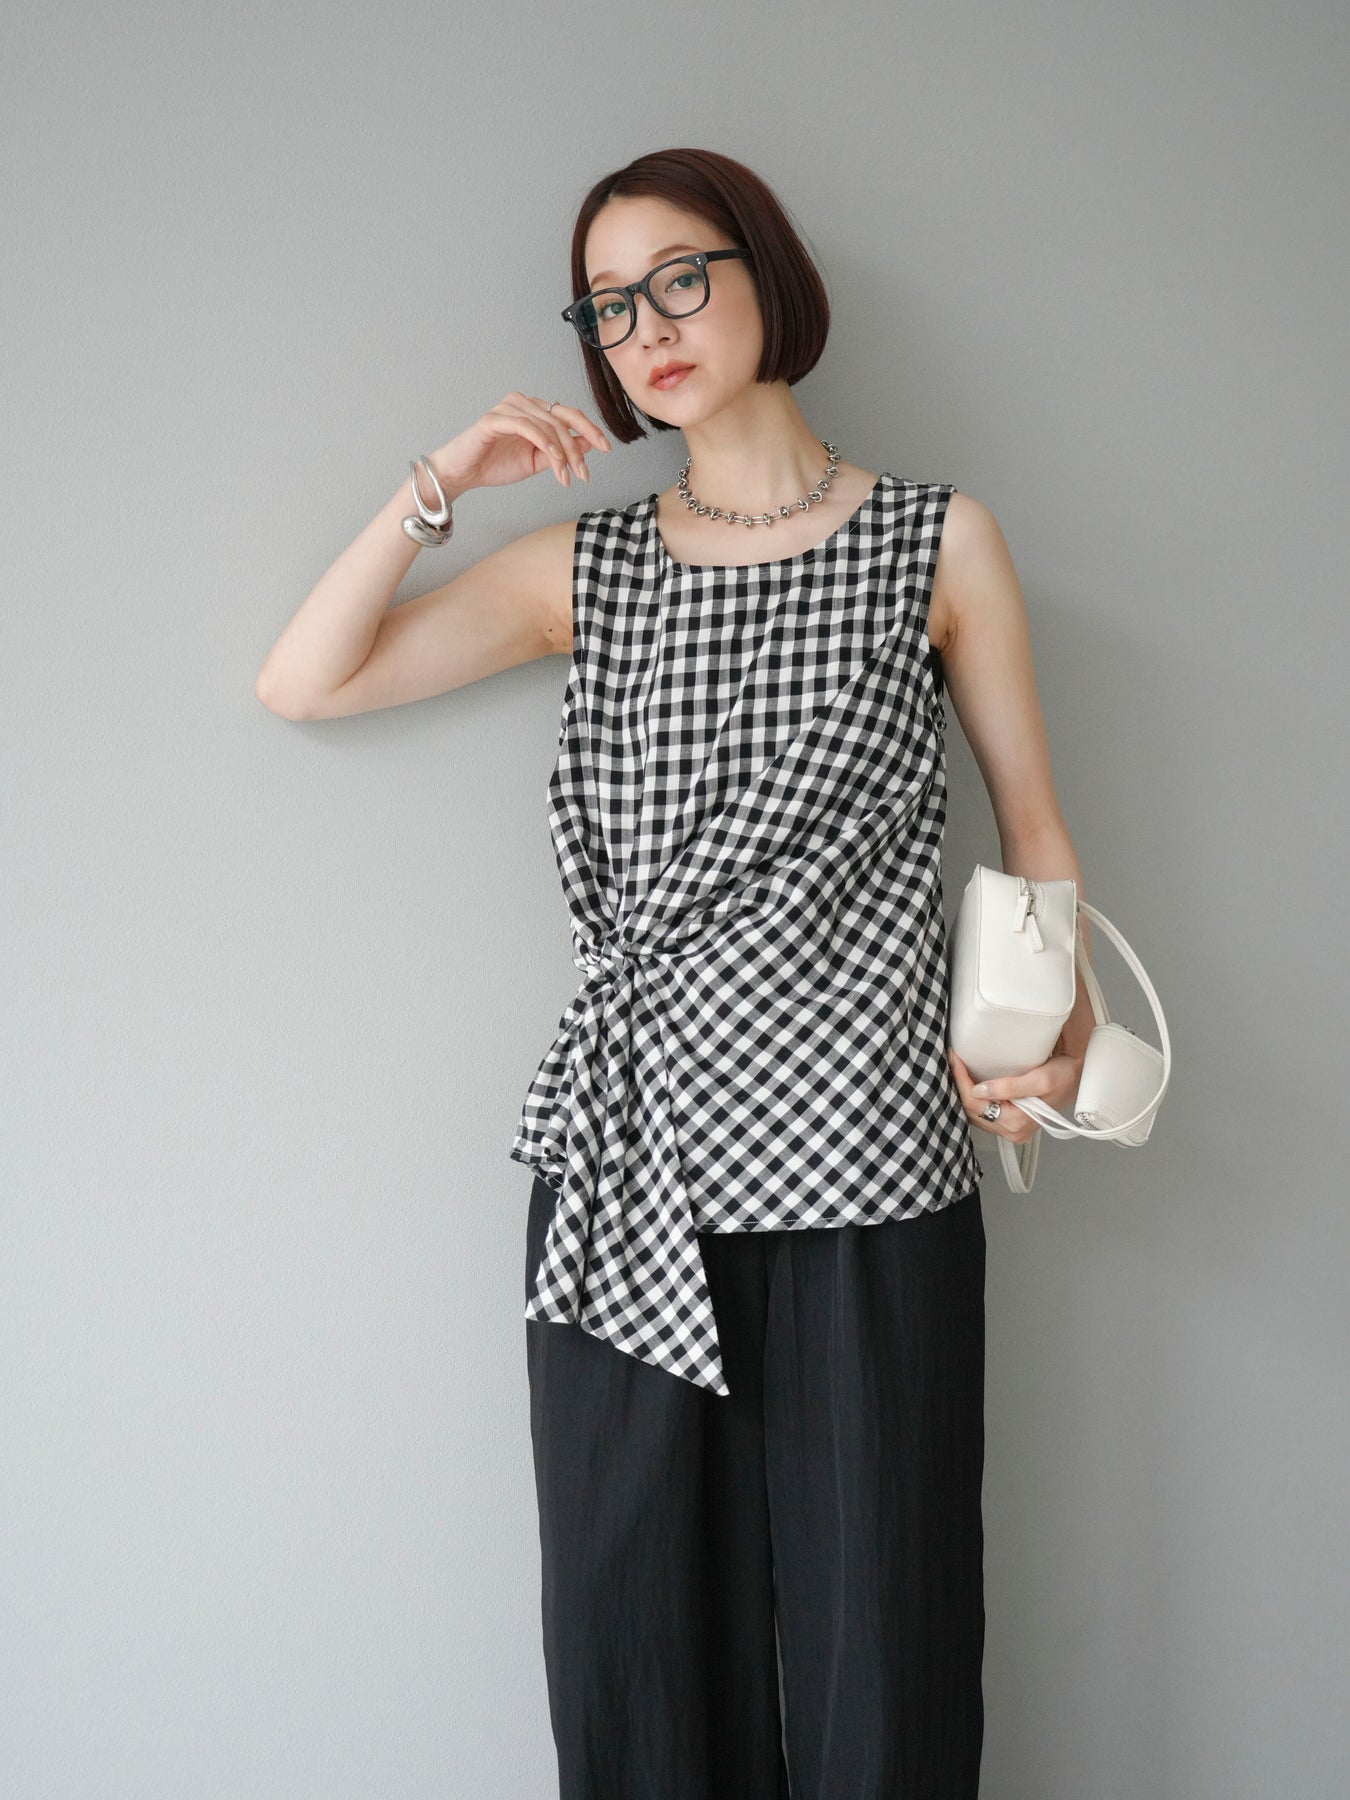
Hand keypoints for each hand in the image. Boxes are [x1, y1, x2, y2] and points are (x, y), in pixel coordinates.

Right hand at [429, 391, 610, 496]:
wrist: (462, 473)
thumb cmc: (495, 465)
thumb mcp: (536, 462)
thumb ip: (560, 452)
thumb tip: (588, 445)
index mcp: (533, 411)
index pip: (568, 414)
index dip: (589, 429)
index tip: (606, 448)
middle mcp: (522, 403)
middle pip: (561, 419)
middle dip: (578, 448)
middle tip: (585, 474)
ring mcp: (508, 408)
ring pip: (548, 425)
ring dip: (563, 453)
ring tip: (568, 477)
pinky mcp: (494, 418)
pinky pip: (528, 427)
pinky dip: (545, 443)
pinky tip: (555, 460)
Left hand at [946, 1046, 1083, 1146]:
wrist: (1078, 1076)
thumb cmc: (1063, 1076)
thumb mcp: (1040, 1079)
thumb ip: (1010, 1087)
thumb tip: (979, 1089)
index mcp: (1016, 1124)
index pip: (976, 1104)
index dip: (961, 1081)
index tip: (954, 1058)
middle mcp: (1012, 1131)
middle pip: (972, 1110)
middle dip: (959, 1086)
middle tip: (953, 1061)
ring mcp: (1011, 1129)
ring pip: (975, 1113)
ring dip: (965, 1092)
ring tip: (958, 1070)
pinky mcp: (1011, 1123)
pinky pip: (984, 1112)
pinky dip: (975, 1097)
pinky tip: (970, 1082)